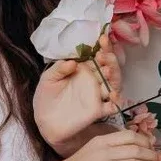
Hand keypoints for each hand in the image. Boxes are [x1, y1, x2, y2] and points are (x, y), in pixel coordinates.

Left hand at [34, 35, 123, 153]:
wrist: (45, 121)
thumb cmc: (46, 96)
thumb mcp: (48, 79)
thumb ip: (59, 69)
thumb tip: (72, 62)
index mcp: (83, 69)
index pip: (97, 55)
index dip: (103, 47)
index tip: (102, 40)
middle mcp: (93, 80)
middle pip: (109, 67)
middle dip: (110, 59)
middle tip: (103, 55)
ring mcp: (97, 95)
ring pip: (114, 83)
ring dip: (114, 76)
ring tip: (107, 71)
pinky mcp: (97, 111)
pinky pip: (112, 106)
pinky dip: (116, 102)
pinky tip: (113, 96)